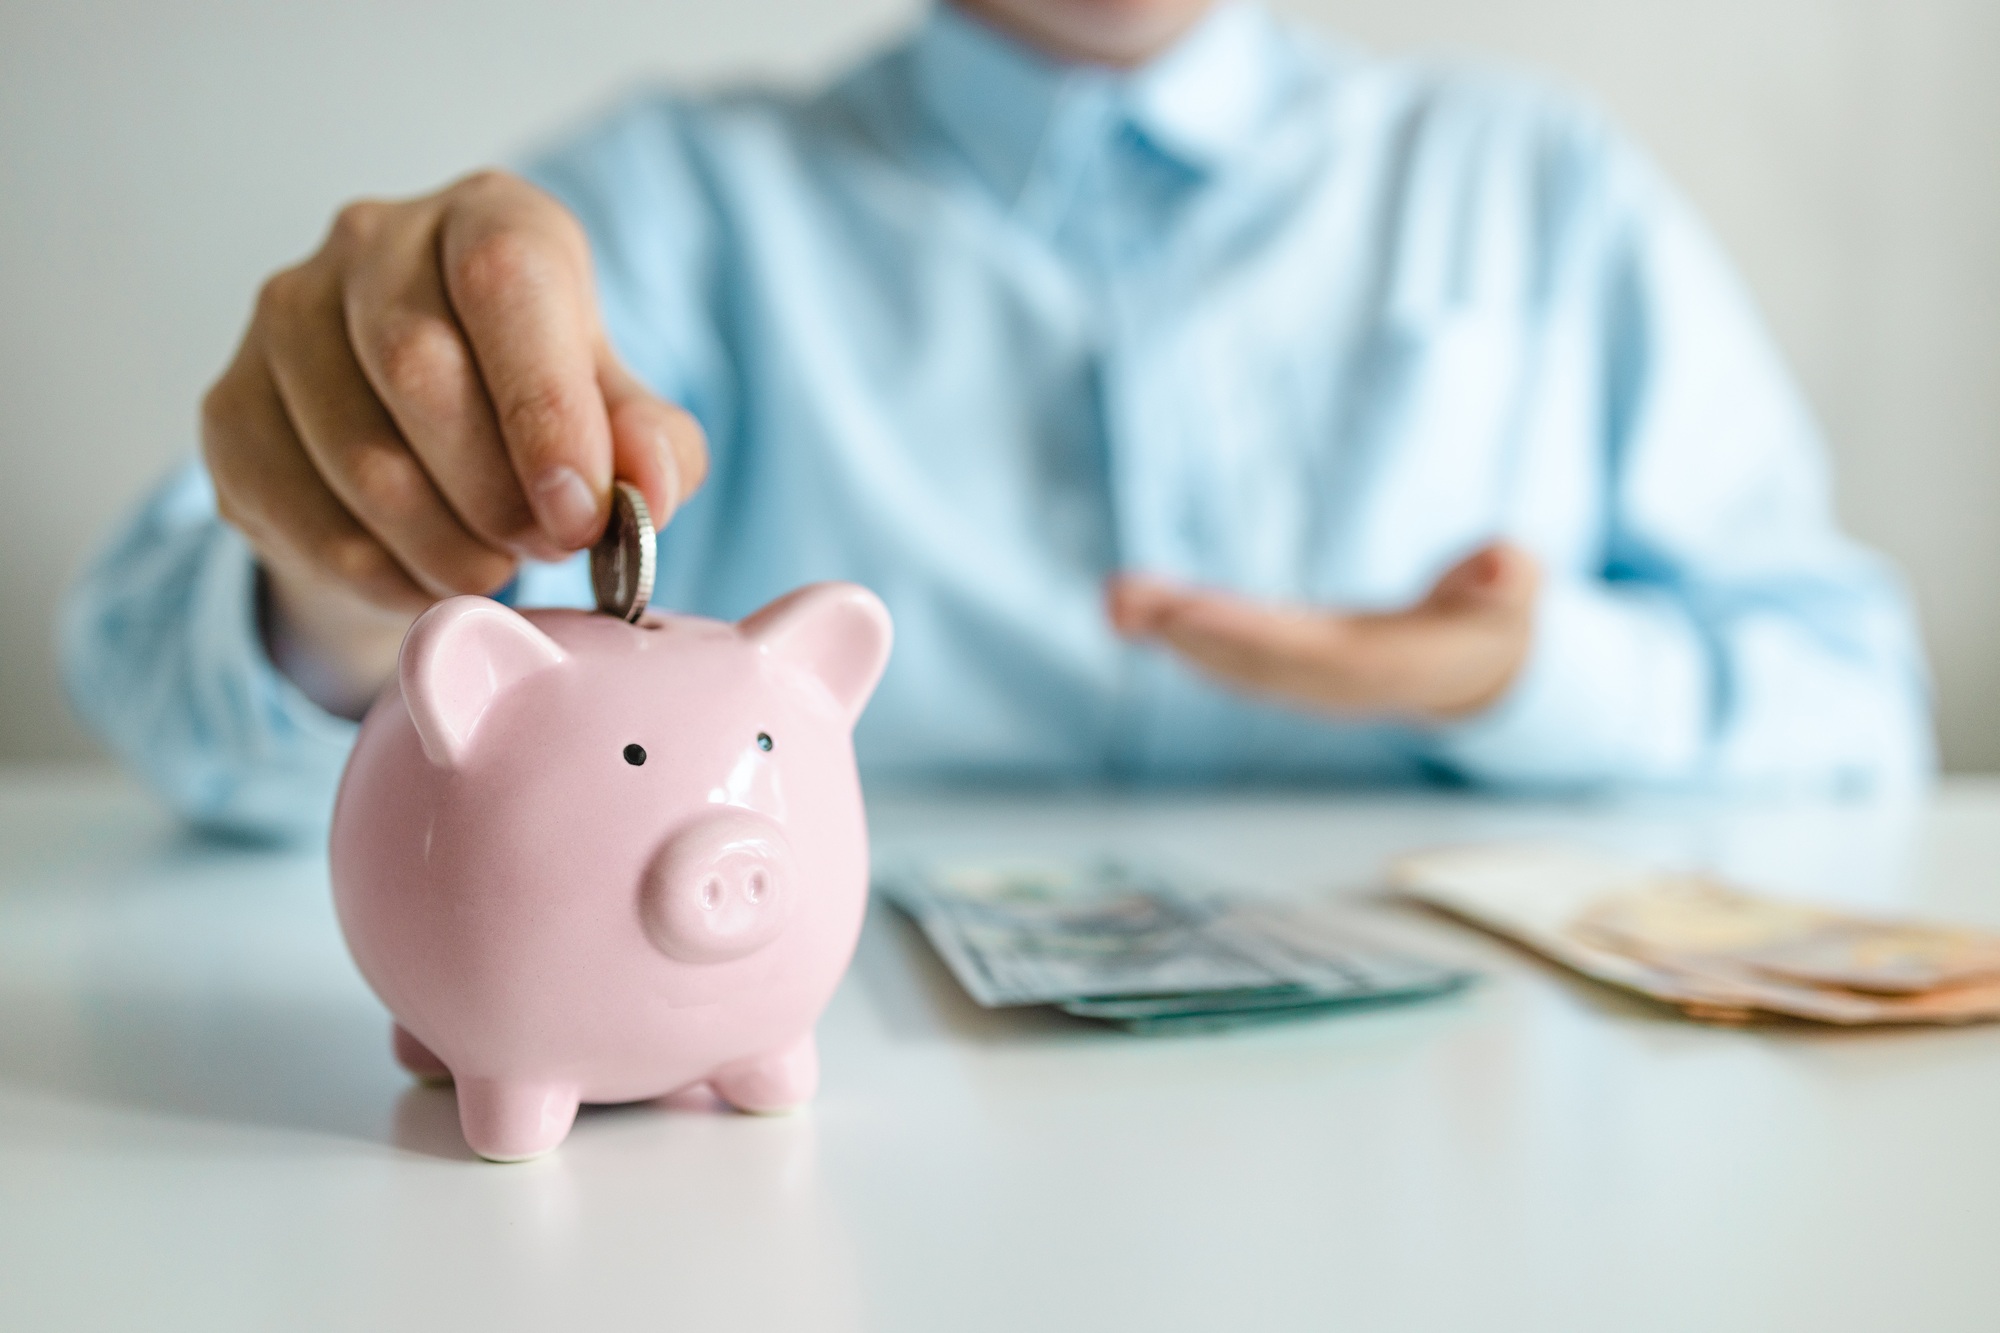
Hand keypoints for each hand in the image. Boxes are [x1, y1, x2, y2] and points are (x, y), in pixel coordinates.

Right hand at [201, 170, 707, 716]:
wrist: (422, 460)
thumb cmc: (536, 420)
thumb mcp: (617, 421)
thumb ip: (652, 446)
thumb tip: (650, 485)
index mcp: (487, 217)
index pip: (505, 278)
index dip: (546, 406)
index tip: (580, 512)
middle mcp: (372, 243)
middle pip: (419, 369)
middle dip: (498, 493)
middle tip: (544, 549)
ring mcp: (282, 319)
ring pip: (360, 459)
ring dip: (445, 548)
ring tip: (492, 571)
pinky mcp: (229, 409)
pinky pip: (305, 518)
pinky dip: (383, 578)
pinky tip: (424, 581)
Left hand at [1105, 543, 1539, 721]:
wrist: (1481, 666)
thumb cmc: (1496, 613)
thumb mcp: (1518, 589)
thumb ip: (1507, 578)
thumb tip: (1503, 566)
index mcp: (1389, 665)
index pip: (1309, 653)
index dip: (1248, 635)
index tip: (1188, 611)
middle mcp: (1337, 682)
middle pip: (1253, 663)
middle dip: (1187, 634)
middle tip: (1123, 601)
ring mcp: (1307, 681)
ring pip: (1229, 662)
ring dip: (1168, 634)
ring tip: (1116, 600)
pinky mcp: (1288, 668)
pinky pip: (1226, 657)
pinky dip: (1177, 635)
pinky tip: (1133, 611)